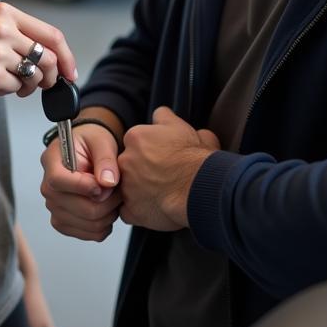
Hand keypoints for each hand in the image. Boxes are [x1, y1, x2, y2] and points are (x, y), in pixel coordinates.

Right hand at [0, 2, 77, 102]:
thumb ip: (17, 33)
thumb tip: (51, 54)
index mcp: (4, 12)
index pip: (51, 34)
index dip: (66, 56)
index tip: (69, 71)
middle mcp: (2, 28)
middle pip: (47, 57)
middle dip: (51, 76)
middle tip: (42, 84)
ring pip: (35, 75)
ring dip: (30, 86)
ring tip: (14, 84)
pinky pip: (16, 88)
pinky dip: (10, 91)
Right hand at [40, 123, 122, 241]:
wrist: (88, 153)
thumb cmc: (92, 143)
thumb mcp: (101, 142)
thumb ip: (105, 160)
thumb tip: (107, 183)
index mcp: (52, 162)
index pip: (58, 181)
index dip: (83, 186)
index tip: (103, 183)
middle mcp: (48, 188)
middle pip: (77, 208)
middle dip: (107, 201)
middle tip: (119, 188)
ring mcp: (55, 208)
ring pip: (88, 224)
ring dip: (109, 214)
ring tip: (114, 197)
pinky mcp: (65, 222)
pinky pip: (90, 234)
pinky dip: (105, 225)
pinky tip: (108, 209)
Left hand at [118, 107, 218, 231]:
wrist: (201, 188)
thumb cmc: (195, 158)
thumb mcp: (184, 127)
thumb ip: (166, 118)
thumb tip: (162, 115)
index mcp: (136, 137)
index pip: (137, 141)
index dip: (150, 149)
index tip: (162, 157)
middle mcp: (125, 160)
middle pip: (129, 164)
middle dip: (143, 169)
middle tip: (163, 176)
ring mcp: (126, 187)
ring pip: (128, 187)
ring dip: (140, 190)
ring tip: (162, 193)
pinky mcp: (130, 210)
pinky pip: (129, 211)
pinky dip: (139, 211)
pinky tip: (155, 208)